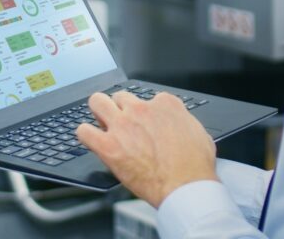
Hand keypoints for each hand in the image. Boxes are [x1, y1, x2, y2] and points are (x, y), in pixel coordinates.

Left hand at [77, 90, 217, 206]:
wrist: (186, 187)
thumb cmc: (195, 166)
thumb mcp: (199, 134)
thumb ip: (183, 122)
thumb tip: (180, 124)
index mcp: (165, 105)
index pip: (148, 98)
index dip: (146, 113)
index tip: (146, 124)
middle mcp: (141, 110)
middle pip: (120, 97)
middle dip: (120, 109)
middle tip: (122, 124)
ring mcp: (123, 126)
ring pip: (97, 102)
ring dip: (98, 112)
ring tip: (101, 124)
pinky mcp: (108, 146)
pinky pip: (84, 131)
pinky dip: (85, 135)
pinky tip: (92, 141)